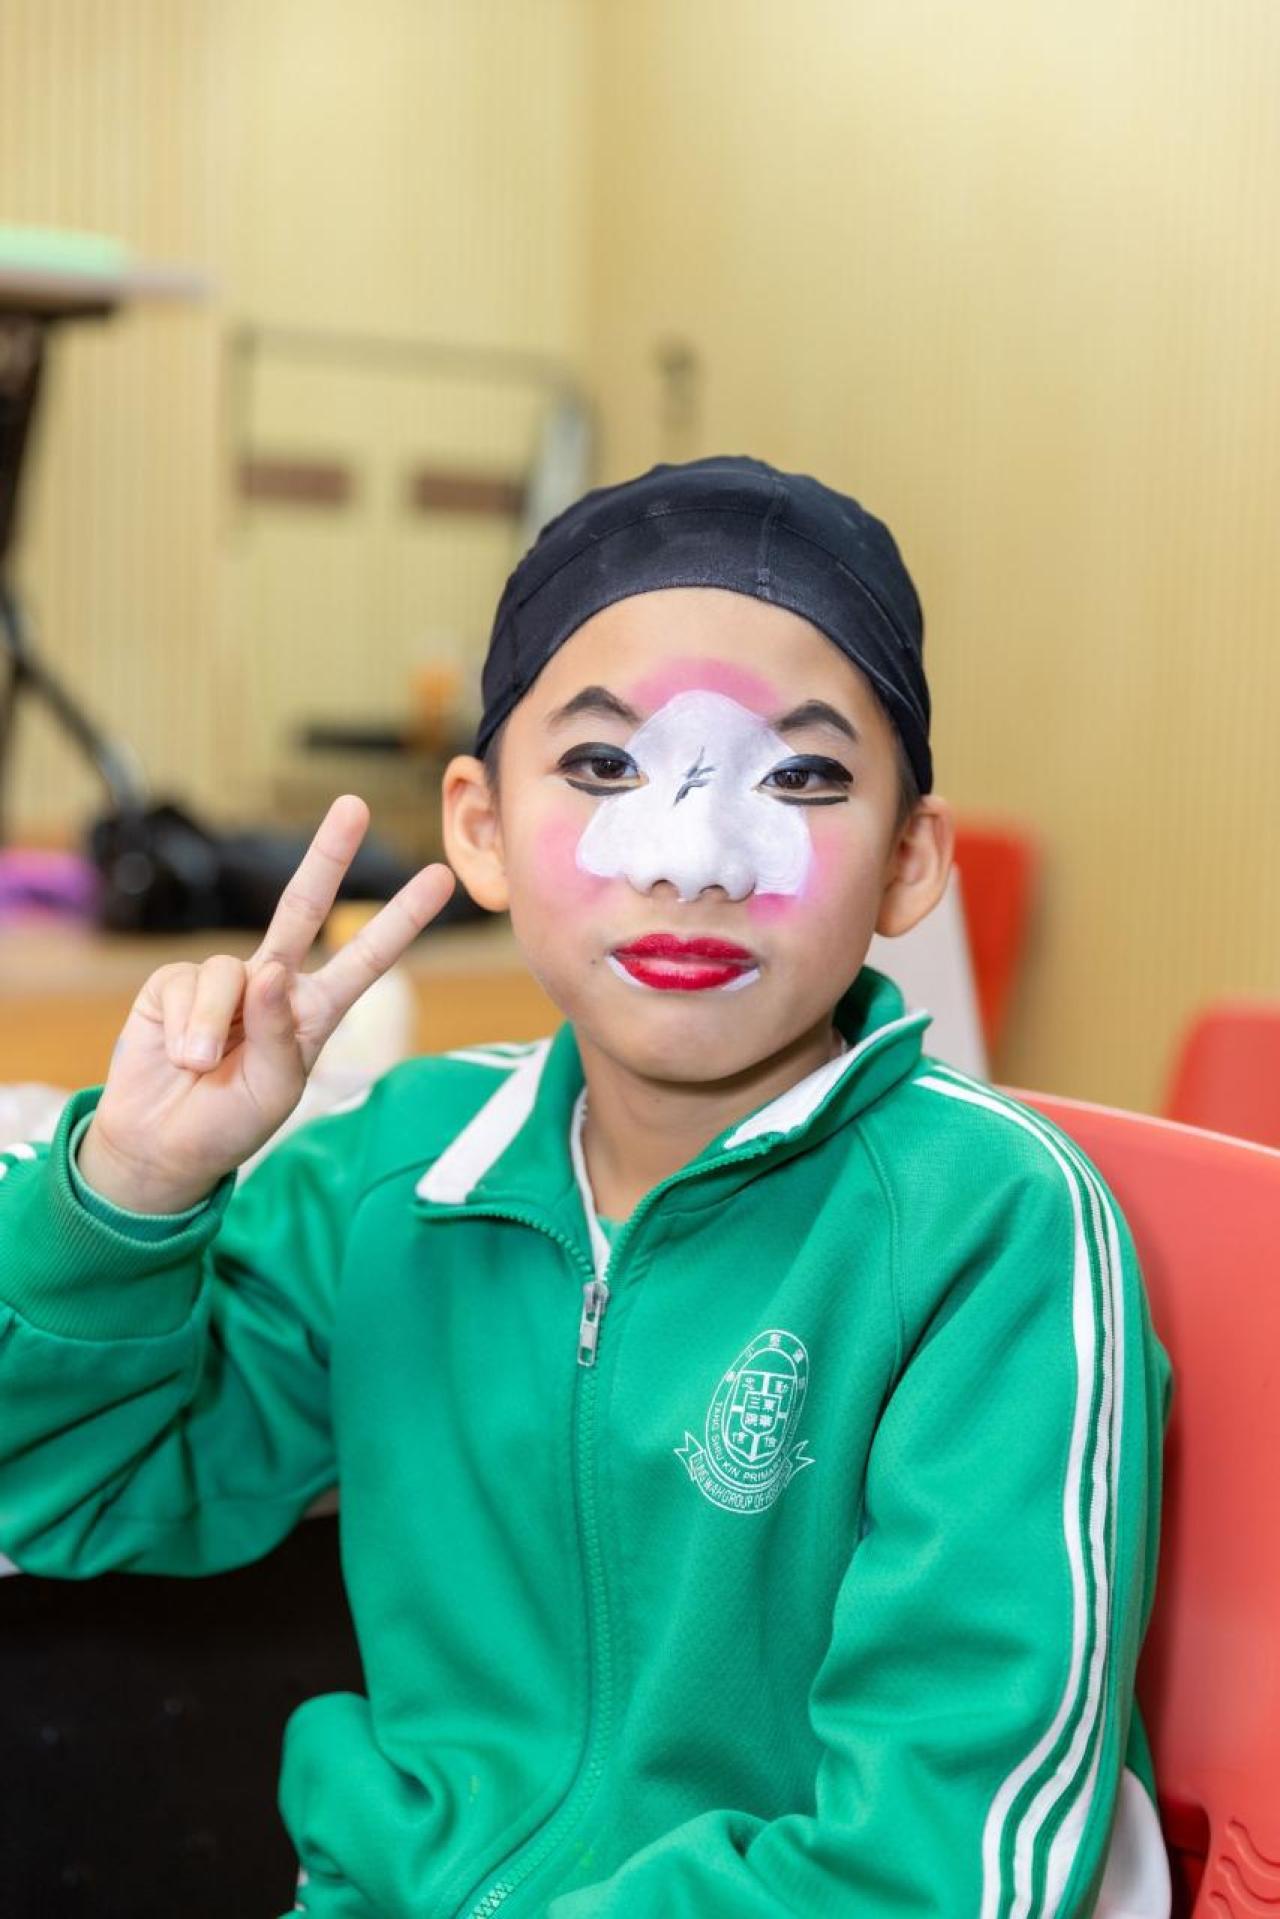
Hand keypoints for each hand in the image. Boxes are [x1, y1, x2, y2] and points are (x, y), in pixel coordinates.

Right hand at [78, 795, 455, 1212]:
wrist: (163, 1145)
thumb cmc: (230, 1122)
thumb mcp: (273, 1088)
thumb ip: (275, 1031)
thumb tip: (269, 968)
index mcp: (314, 1011)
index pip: (366, 958)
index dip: (401, 919)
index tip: (440, 877)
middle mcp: (274, 984)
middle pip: (303, 907)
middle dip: (327, 856)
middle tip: (355, 805)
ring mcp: (226, 980)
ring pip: (232, 971)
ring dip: (213, 1026)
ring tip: (201, 1066)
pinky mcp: (176, 983)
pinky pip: (188, 983)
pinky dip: (186, 1024)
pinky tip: (179, 1054)